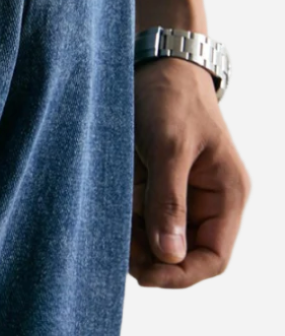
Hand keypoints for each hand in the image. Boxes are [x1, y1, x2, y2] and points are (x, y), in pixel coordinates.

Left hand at [130, 55, 249, 287]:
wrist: (156, 59)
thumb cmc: (171, 96)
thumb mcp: (169, 147)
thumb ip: (169, 201)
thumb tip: (169, 257)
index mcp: (227, 194)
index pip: (213, 257)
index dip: (182, 275)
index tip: (144, 276)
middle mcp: (209, 198)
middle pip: (185, 253)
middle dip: (152, 258)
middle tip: (116, 250)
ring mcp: (182, 191)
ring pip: (160, 237)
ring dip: (135, 240)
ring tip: (108, 226)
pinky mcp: (157, 181)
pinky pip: (144, 215)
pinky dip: (126, 219)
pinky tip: (107, 210)